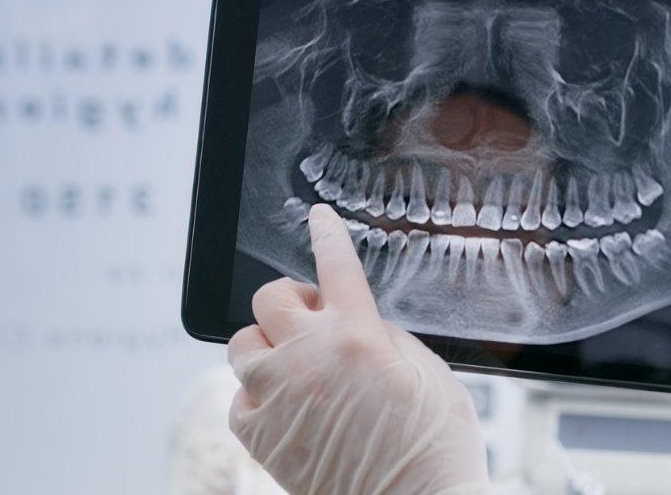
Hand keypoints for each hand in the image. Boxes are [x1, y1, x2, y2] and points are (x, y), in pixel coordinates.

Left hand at [227, 204, 489, 494]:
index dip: (327, 235)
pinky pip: (238, 400)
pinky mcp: (262, 439)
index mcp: (357, 337)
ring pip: (242, 346)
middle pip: (269, 300)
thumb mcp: (431, 374)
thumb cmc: (433, 451)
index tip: (317, 219)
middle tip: (313, 319)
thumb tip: (361, 323)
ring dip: (267, 346)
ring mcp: (279, 399)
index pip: (334, 267)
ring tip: (294, 365)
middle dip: (291, 302)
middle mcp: (308, 361)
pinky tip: (284, 407)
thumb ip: (389, 337)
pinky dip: (256, 397)